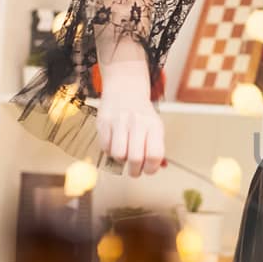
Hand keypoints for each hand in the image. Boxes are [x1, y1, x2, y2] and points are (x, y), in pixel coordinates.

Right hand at [95, 56, 164, 177]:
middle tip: (134, 170)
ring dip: (121, 160)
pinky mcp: (104, 122)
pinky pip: (105, 148)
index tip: (148, 170)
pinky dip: (109, 151)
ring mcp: (120, 122)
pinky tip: (114, 144)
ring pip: (119, 155)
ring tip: (124, 154)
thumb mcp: (154, 128)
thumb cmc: (142, 115)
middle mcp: (138, 123)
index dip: (151, 168)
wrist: (125, 90)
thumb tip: (158, 168)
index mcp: (154, 126)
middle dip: (134, 171)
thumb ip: (155, 148)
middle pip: (135, 158)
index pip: (154, 155)